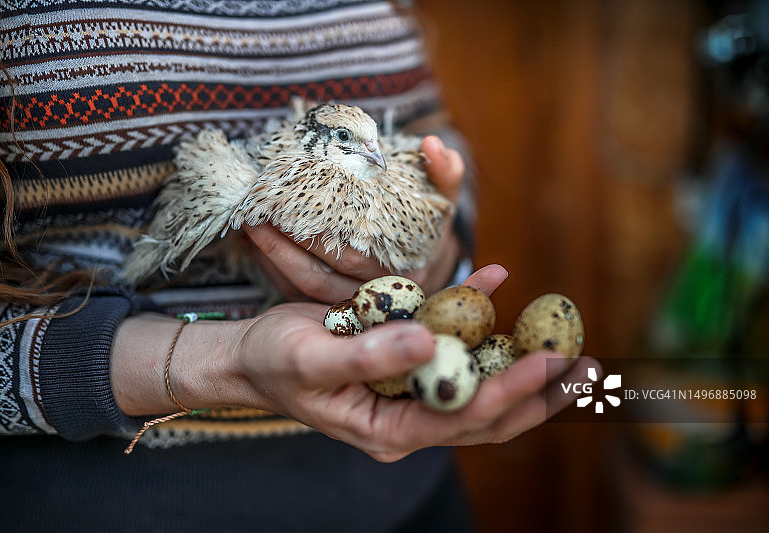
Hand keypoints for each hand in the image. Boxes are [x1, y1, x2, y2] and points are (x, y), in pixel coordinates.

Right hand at [112, 265, 601, 462]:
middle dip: (538, 393)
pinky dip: (479, 324)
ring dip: (524, 366)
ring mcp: (412, 391)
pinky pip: (454, 349)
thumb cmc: (274, 360)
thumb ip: (368, 357)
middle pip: (487, 414)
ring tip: (571, 347)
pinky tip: (496, 288)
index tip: (546, 360)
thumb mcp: (311, 358)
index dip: (508, 391)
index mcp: (389, 430)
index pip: (462, 418)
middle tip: (587, 368)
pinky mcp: (410, 363)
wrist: (252, 355)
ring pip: (481, 386)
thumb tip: (431, 343)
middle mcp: (409, 417)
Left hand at [242, 135, 465, 301]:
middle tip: (258, 208)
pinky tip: (254, 244)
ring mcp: (351, 303)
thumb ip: (444, 172)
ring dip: (273, 256)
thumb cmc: (427, 221)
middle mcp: (377, 294)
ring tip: (250, 222)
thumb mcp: (442, 198)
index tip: (290, 206)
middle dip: (286, 242)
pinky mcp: (329, 306)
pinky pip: (295, 293)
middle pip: (324, 274)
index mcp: (405, 270)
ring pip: (305, 286)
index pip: (356, 257)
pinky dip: (273, 269)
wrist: (421, 255)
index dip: (320, 237)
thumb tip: (434, 144)